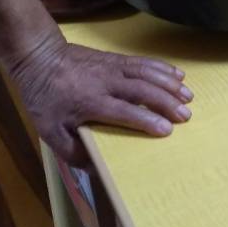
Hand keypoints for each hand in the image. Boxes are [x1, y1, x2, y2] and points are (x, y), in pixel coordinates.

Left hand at [8, 38, 192, 162]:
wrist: (39, 56)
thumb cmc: (45, 96)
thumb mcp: (49, 130)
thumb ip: (71, 151)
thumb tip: (96, 169)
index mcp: (91, 102)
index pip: (124, 111)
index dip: (146, 120)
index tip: (167, 130)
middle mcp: (107, 83)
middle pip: (142, 91)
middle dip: (166, 102)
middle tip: (186, 116)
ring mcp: (113, 67)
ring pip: (146, 74)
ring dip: (169, 85)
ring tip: (188, 97)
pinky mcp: (116, 58)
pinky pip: (143, 62)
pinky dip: (162, 68)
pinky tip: (178, 76)